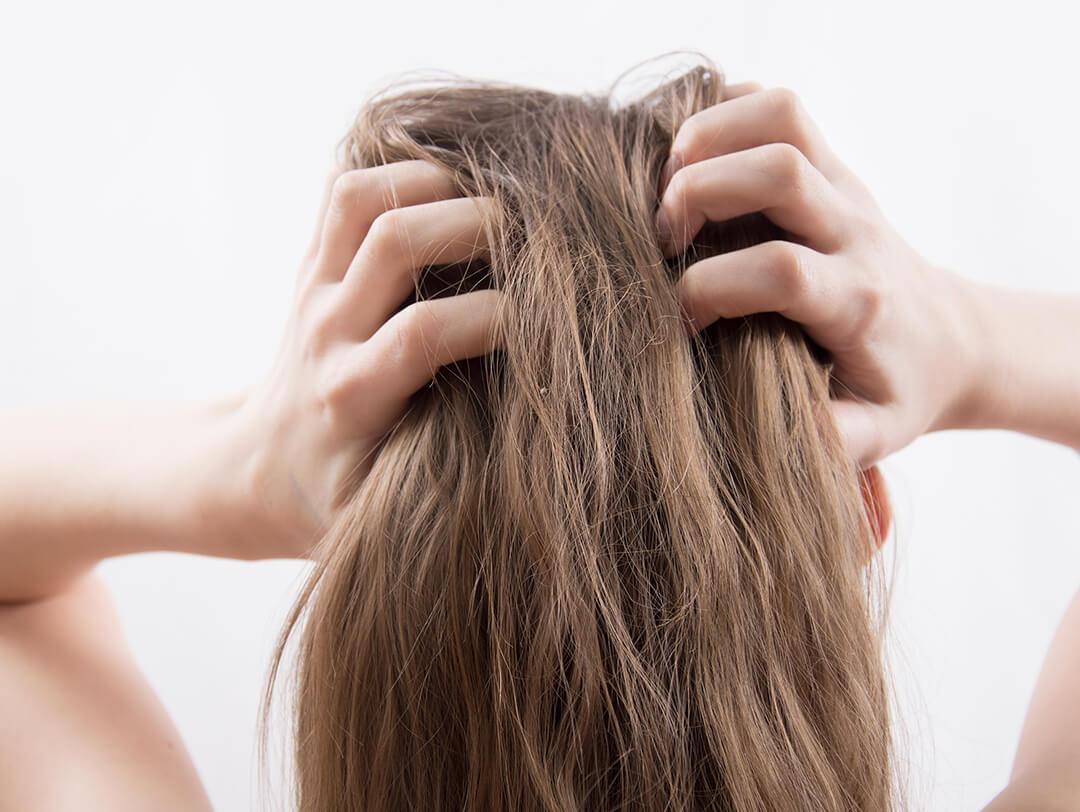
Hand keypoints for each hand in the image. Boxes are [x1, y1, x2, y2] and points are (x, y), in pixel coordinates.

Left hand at [236, 161, 501, 557]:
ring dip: (431, 183)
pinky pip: (342, 193)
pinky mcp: (310, 269)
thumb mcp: (379, 528)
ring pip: (362, 198)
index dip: (497, 317)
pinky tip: (444, 190)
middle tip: (536, 238)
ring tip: (491, 200)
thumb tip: (532, 494)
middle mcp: (327, 333)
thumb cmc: (328, 505)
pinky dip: (395, 172)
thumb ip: (444, 503)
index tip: (548, 326)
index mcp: (351, 397)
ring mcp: (314, 293)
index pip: (424, 332)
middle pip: (395, 241)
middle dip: (476, 223)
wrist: (252, 473)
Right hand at [656, 84, 984, 466]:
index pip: (781, 270)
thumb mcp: (875, 433)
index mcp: (857, 300)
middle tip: (660, 239)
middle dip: (697, 193)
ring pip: (782, 118)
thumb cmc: (898, 388)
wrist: (951, 339)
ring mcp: (846, 189)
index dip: (711, 288)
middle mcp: (854, 231)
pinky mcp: (834, 167)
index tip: (681, 320)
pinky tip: (696, 155)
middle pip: (779, 171)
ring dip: (709, 136)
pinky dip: (729, 110)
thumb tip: (759, 446)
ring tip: (668, 182)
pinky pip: (781, 108)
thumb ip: (830, 441)